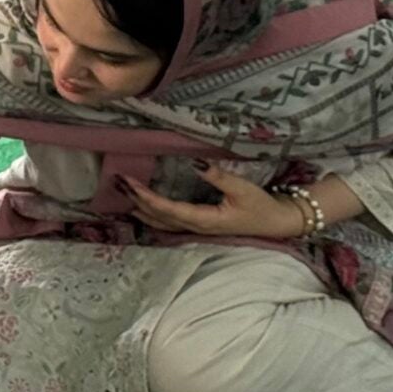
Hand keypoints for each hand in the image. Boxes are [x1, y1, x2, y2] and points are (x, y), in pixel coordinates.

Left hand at [126, 165, 306, 238]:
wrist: (276, 223)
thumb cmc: (261, 206)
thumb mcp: (243, 189)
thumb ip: (219, 177)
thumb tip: (196, 163)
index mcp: (204, 219)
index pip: (167, 209)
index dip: (146, 197)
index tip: (129, 183)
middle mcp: (195, 227)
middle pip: (157, 216)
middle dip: (135, 200)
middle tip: (116, 182)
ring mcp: (195, 229)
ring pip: (159, 223)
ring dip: (139, 208)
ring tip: (121, 194)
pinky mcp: (198, 226)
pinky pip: (167, 223)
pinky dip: (150, 215)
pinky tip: (140, 208)